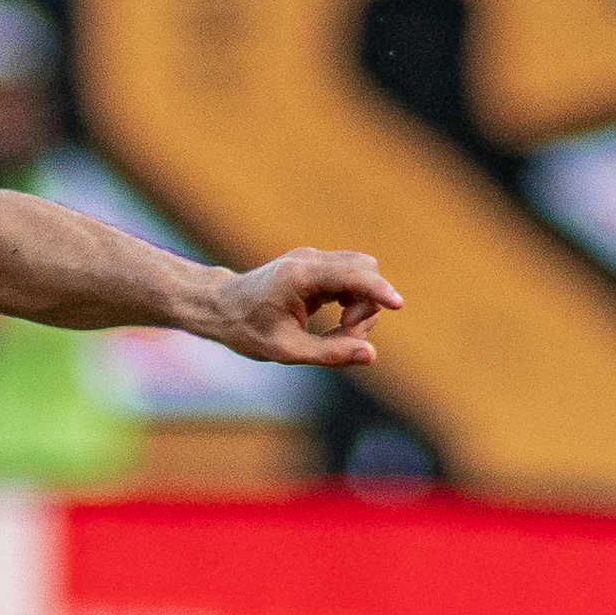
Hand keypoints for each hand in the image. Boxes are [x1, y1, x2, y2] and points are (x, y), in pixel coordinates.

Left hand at [194, 249, 404, 366]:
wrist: (218, 308)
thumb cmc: (245, 330)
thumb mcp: (284, 350)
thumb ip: (328, 353)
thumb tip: (371, 355)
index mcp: (300, 275)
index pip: (353, 274)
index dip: (379, 290)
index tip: (397, 304)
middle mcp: (310, 260)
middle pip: (365, 270)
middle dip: (368, 304)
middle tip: (343, 333)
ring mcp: (314, 260)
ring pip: (362, 274)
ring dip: (362, 305)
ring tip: (338, 333)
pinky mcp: (316, 267)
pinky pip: (350, 279)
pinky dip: (353, 301)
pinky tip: (337, 322)